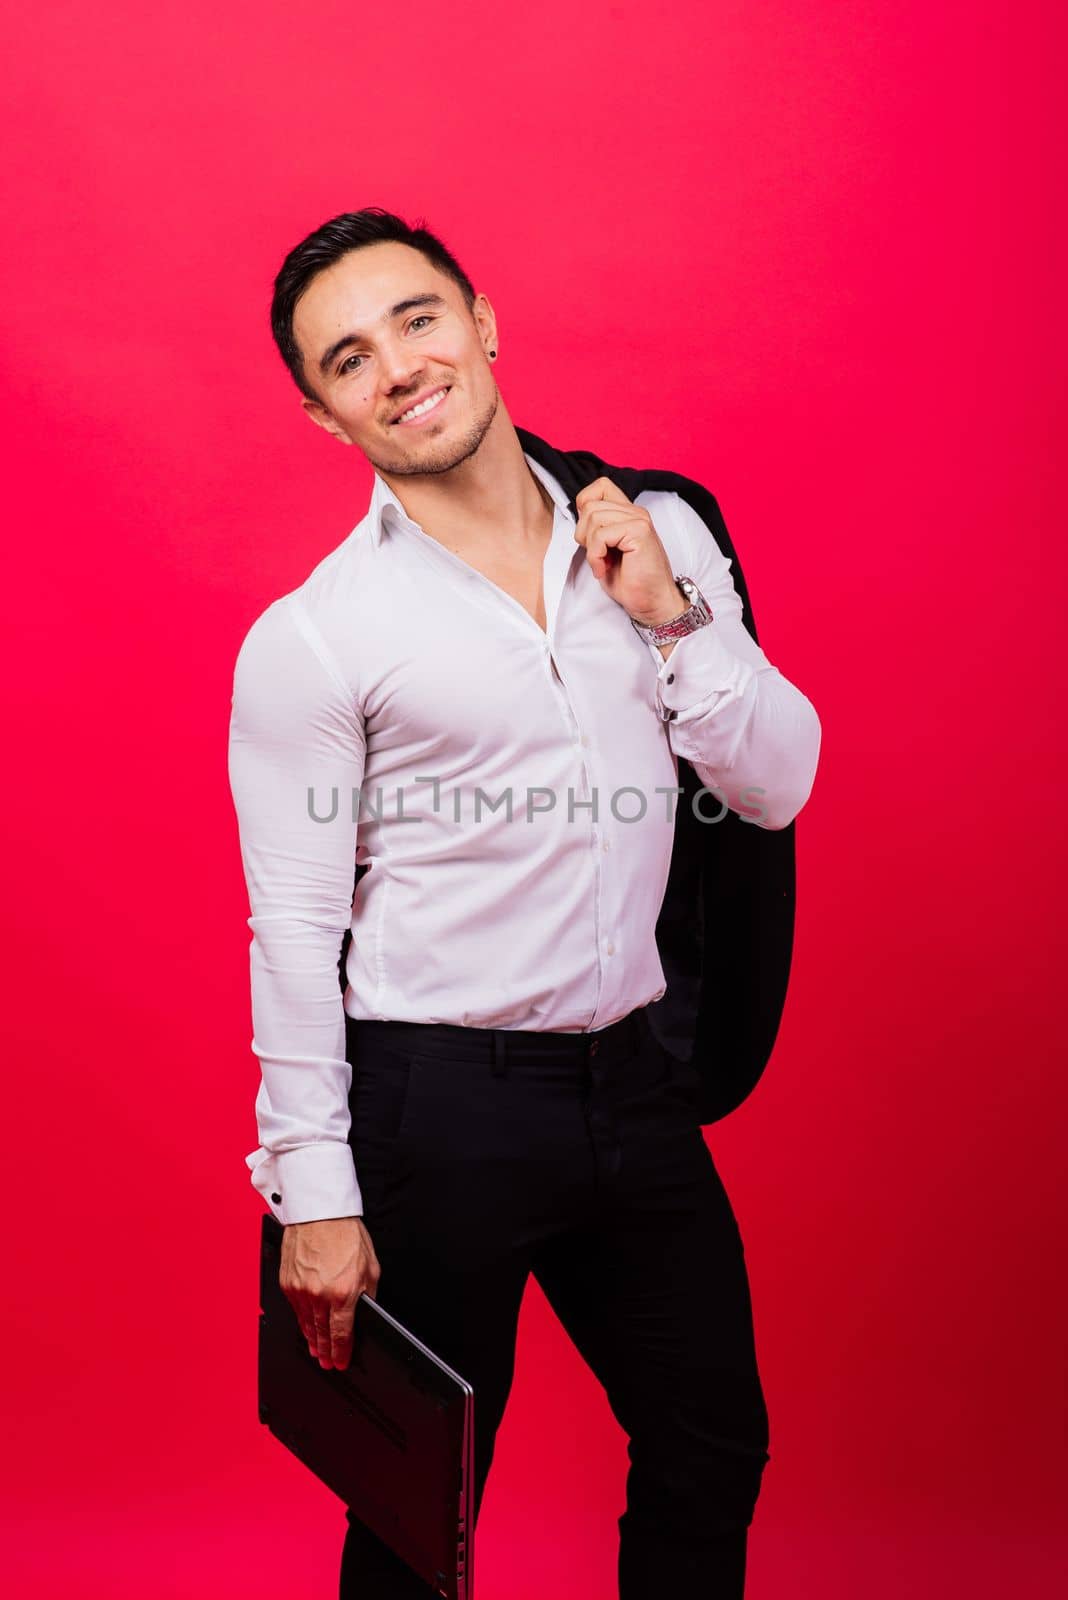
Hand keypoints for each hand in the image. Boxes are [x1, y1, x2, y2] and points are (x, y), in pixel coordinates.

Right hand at [279, 1215, 379, 1371]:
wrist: (320, 1212)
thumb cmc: (345, 1233)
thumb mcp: (370, 1266)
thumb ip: (368, 1294)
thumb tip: (365, 1312)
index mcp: (343, 1293)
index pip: (341, 1334)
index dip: (341, 1353)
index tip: (341, 1362)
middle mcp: (319, 1295)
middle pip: (322, 1333)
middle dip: (325, 1352)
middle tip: (327, 1363)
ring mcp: (300, 1290)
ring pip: (306, 1324)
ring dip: (312, 1340)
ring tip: (316, 1351)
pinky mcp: (287, 1283)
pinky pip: (295, 1310)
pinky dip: (301, 1322)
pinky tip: (306, 1328)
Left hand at [573, 477, 685, 625]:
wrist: (652, 603)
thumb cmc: (630, 581)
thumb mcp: (605, 550)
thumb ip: (595, 528)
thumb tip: (578, 516)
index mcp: (628, 513)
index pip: (600, 486)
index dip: (585, 505)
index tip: (589, 535)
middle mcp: (635, 512)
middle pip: (590, 505)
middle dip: (583, 534)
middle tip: (597, 556)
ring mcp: (639, 520)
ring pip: (592, 517)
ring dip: (590, 547)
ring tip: (601, 563)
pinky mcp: (639, 532)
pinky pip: (601, 535)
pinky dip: (595, 556)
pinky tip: (604, 569)